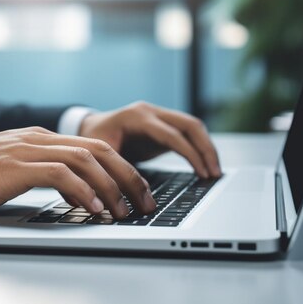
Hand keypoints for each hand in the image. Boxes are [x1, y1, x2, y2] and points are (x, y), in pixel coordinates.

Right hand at [0, 127, 156, 218]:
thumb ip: (40, 172)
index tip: (137, 192)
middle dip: (128, 176)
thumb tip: (70, 192)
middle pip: (99, 150)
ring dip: (111, 187)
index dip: (121, 169)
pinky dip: (83, 192)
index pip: (93, 147)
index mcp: (38, 138)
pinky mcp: (15, 167)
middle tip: (145, 202)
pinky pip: (61, 174)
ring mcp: (27, 150)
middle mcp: (38, 139)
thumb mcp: (10, 169)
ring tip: (124, 211)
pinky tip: (94, 209)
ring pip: (86, 160)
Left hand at [79, 102, 220, 178]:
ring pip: (192, 127)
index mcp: (136, 117)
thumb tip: (143, 191)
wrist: (89, 128)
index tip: (202, 173)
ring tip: (214, 172)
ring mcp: (158, 116)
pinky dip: (198, 148)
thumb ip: (120, 169)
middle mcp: (151, 112)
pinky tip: (204, 166)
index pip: (171, 134)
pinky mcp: (163, 126)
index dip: (190, 154)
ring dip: (206, 148)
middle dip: (206, 149)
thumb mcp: (101, 154)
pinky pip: (187, 133)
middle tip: (214, 173)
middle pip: (189, 124)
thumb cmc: (91, 140)